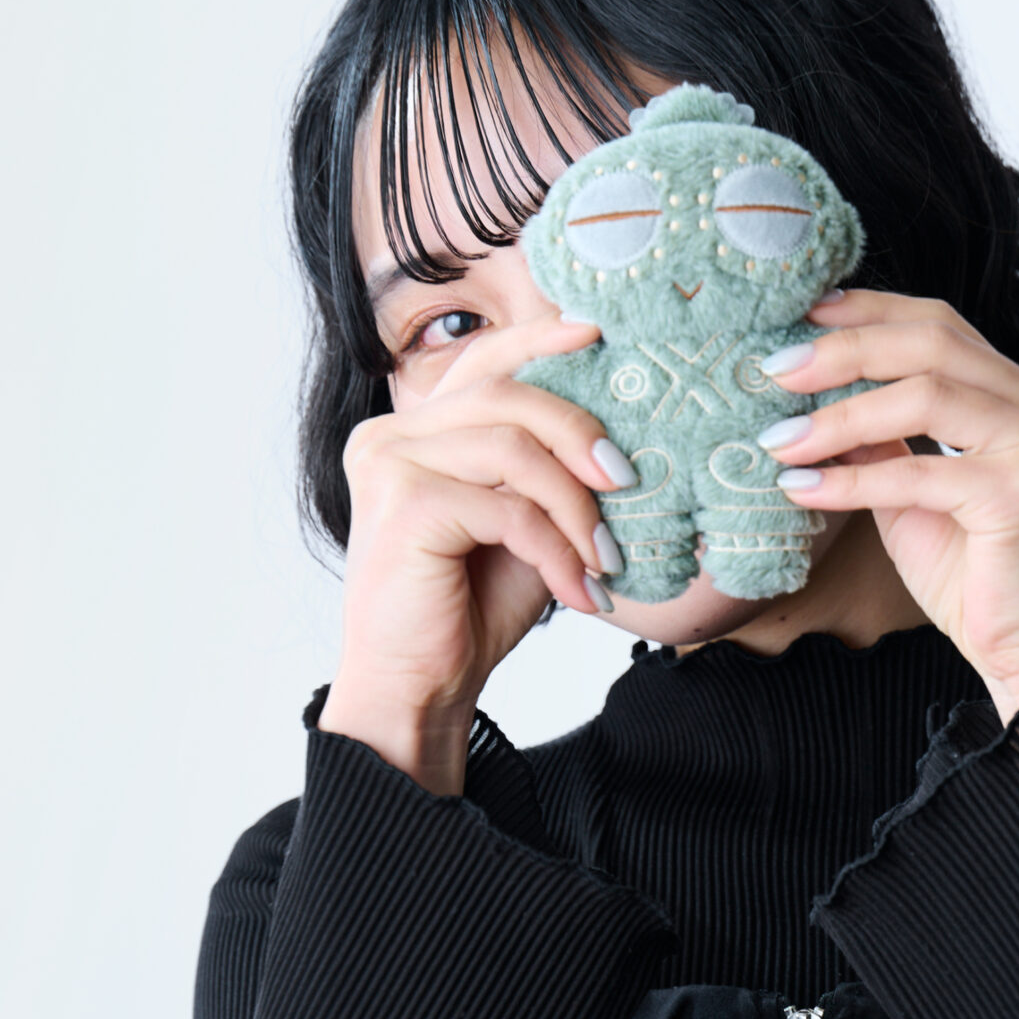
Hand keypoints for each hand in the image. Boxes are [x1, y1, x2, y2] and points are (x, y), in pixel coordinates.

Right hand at [318, 311, 632, 792]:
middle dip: (579, 434)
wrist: (419, 688)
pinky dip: (555, 549)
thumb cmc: (467, 609)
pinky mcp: (404, 505)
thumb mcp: (522, 522)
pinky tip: (577, 589)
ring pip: (513, 450)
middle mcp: (390, 435)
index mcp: (413, 430)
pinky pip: (508, 508)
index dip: (539, 337)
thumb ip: (546, 470)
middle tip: (628, 480)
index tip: (597, 331)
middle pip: (506, 396)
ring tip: (604, 556)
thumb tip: (619, 431)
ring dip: (575, 506)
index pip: (481, 362)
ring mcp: (389, 464)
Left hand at [759, 290, 1018, 719]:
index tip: (799, 318)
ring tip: (778, 439)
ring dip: (838, 416)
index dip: (867, 313)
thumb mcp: (918, 494)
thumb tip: (813, 393)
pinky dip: (852, 478)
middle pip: (933, 341)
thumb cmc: (982, 581)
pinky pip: (919, 470)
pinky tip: (802, 489)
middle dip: (844, 349)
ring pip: (925, 393)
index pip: (942, 327)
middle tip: (774, 369)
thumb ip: (884, 439)